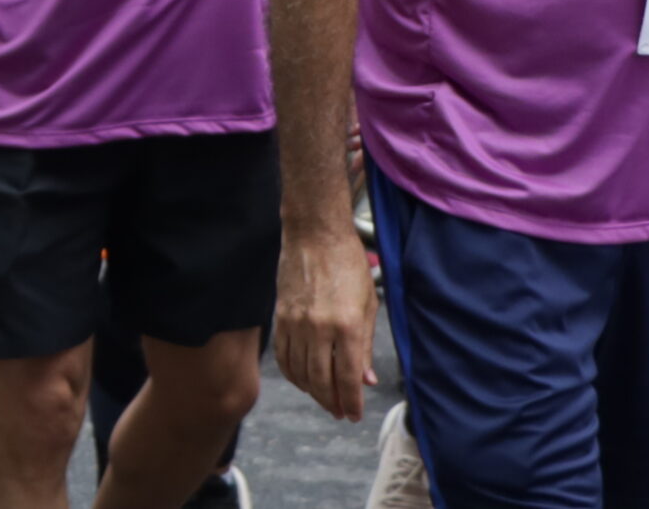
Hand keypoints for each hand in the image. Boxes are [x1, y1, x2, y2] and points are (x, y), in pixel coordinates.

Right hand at [273, 223, 379, 420]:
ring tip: (323, 397)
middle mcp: (320, 328)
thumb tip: (365, 380)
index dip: (352, 402)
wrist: (315, 234)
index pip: (348, 378)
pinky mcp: (281, 316)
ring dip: (312, 392)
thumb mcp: (368, 303)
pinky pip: (283, 356)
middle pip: (321, 381)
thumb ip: (365, 345)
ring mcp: (296, 323)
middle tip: (339, 412)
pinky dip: (292, 374)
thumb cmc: (348, 264)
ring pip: (300, 373)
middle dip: (332, 402)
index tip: (354, 415)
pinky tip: (302, 378)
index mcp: (348, 325)